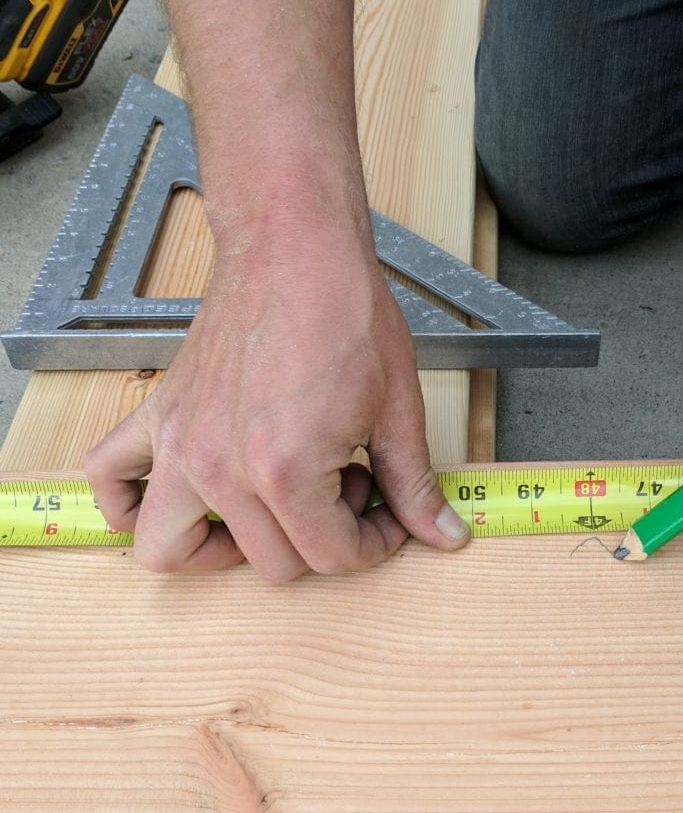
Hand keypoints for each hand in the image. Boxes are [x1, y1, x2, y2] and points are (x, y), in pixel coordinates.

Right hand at [84, 219, 470, 579]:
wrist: (297, 250)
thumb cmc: (346, 313)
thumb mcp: (397, 408)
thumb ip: (414, 484)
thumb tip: (444, 534)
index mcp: (286, 472)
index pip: (331, 556)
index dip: (374, 544)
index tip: (387, 516)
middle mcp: (220, 469)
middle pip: (272, 563)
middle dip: (324, 536)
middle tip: (348, 485)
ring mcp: (180, 445)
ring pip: (172, 551)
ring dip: (225, 552)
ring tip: (269, 515)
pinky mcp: (158, 416)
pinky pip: (108, 478)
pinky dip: (128, 503)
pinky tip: (180, 496)